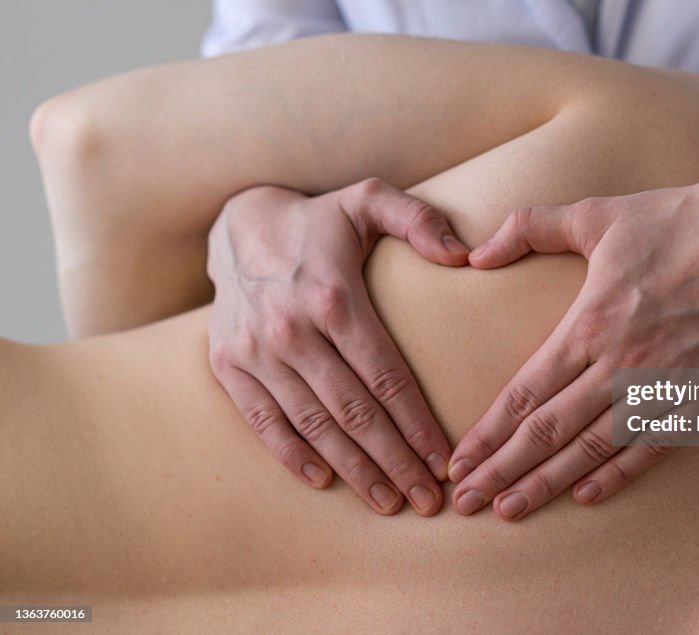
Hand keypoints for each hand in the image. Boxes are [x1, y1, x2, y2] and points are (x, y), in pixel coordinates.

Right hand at [207, 178, 468, 514]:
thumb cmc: (319, 219)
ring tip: (388, 502)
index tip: (445, 462)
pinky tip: (324, 481)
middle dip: (395, 462)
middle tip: (427, 502)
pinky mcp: (229, 364)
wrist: (236, 223)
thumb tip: (464, 254)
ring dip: (353, 469)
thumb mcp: (369, 200)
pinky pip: (263, 421)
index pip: (387, 377)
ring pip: (313, 425)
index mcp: (334, 296)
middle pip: (354, 413)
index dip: (418, 425)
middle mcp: (292, 329)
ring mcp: (256, 351)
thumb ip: (419, 220)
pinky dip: (292, 455)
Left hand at [447, 122, 698, 519]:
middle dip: (502, 470)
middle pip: (548, 430)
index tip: (459, 462)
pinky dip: (618, 475)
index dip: (487, 434)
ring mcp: (664, 384)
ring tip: (511, 510)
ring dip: (548, 483)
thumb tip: (475, 255)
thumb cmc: (677, 218)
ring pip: (594, 448)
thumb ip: (529, 228)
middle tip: (466, 501)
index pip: (524, 393)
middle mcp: (620, 362)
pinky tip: (586, 496)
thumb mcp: (594, 214)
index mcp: (589, 323)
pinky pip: (653, 446)